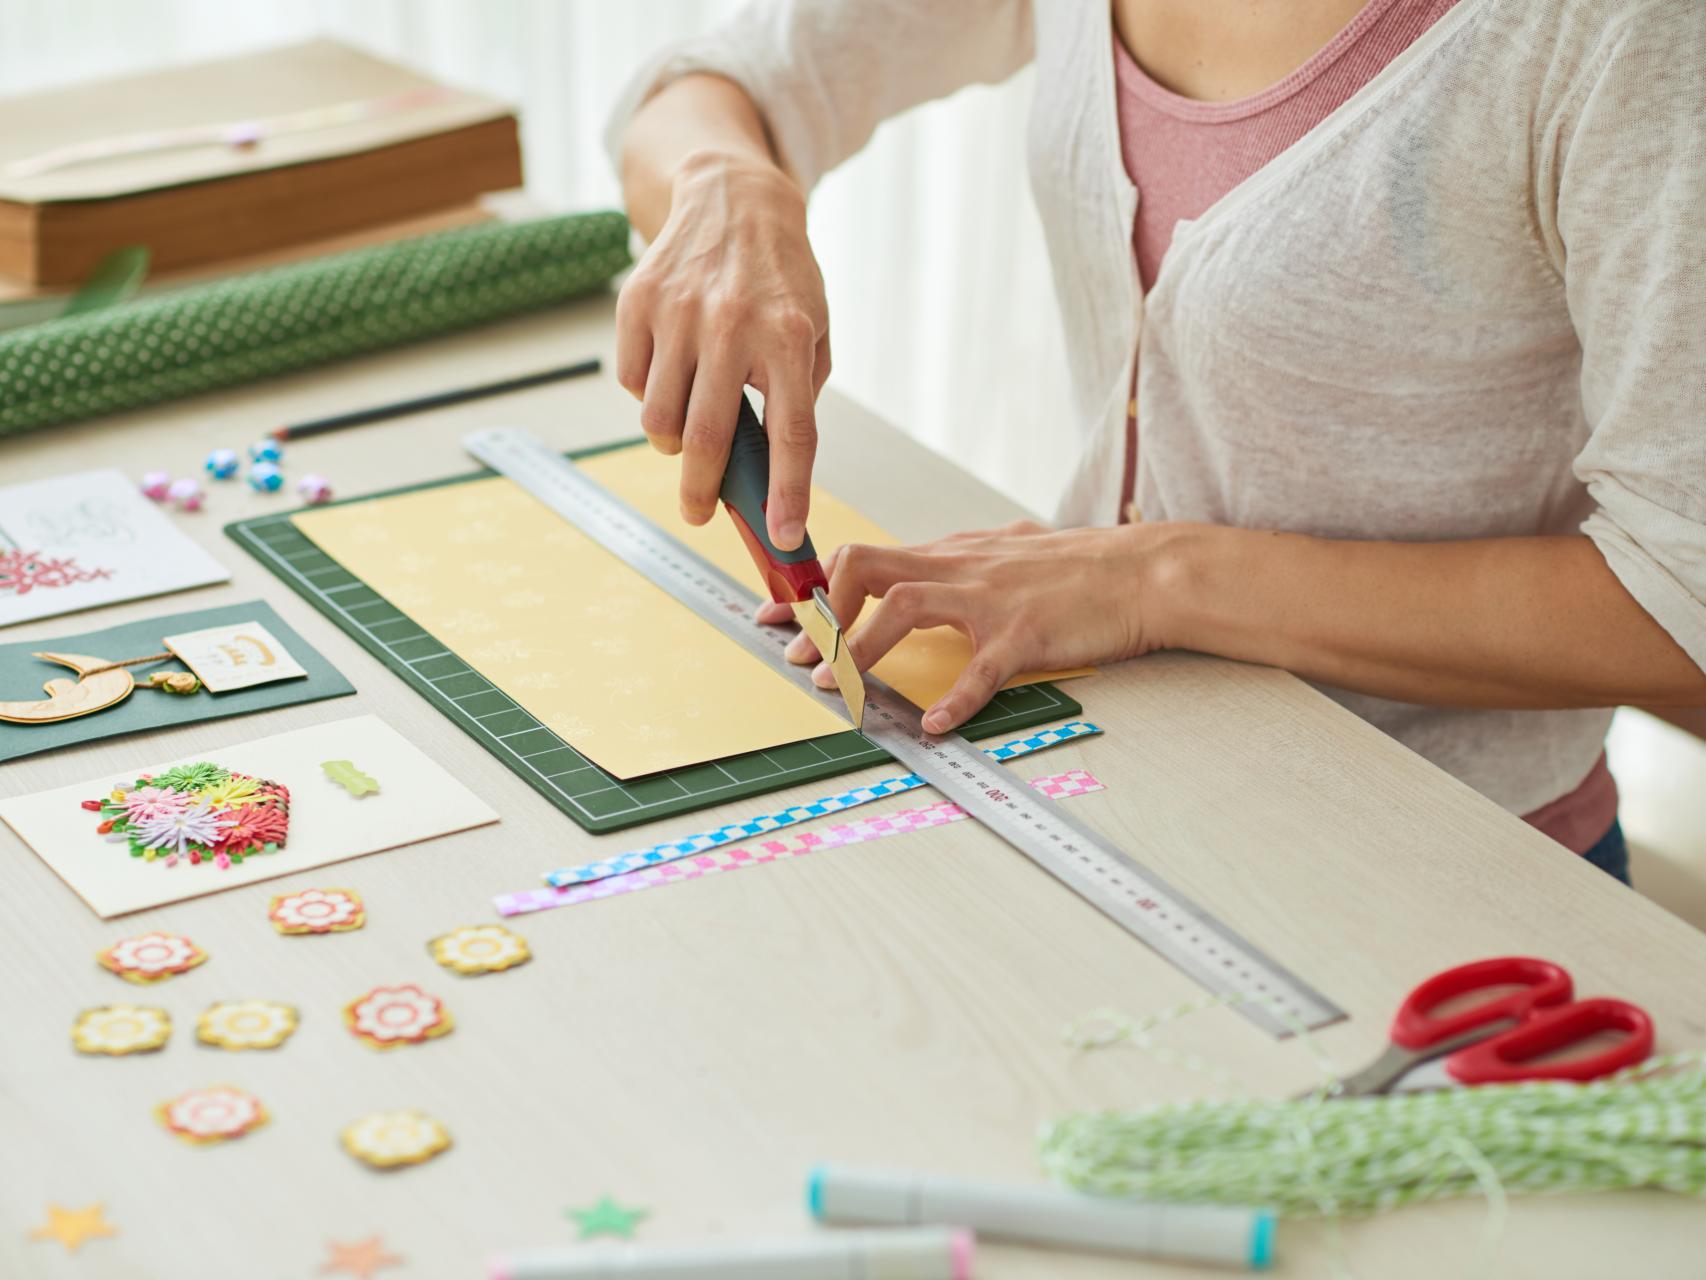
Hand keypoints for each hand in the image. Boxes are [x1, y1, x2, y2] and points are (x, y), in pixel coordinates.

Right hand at [615, 149, 830, 550]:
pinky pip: (632, 381)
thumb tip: (768, 471)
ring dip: (672, 440)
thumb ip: (797, 395)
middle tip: (699, 512)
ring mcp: (679, 313)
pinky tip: (671, 370)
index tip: (783, 535)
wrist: (733, 199)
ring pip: (659, 418)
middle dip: (701, 492)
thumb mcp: (814, 330)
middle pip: (708, 438)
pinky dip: (648, 393)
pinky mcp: (638, 302)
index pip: (792, 434)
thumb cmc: (780, 280)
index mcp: (790, 338)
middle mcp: (733, 325)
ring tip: (690, 423)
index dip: (787, 493)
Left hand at [758, 521, 1156, 732]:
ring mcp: (992, 598)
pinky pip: (981, 668)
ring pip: (906, 607)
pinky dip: (955, 699)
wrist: (1145, 569)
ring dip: (863, 650)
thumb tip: (928, 567)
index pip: (862, 558)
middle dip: (822, 615)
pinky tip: (936, 727)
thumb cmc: (1080, 568)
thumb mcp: (1008, 551)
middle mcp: (961, 568)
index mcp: (952, 554)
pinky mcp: (1026, 633)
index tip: (773, 618)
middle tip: (803, 660)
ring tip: (841, 690)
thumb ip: (964, 561)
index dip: (811, 589)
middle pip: (865, 568)